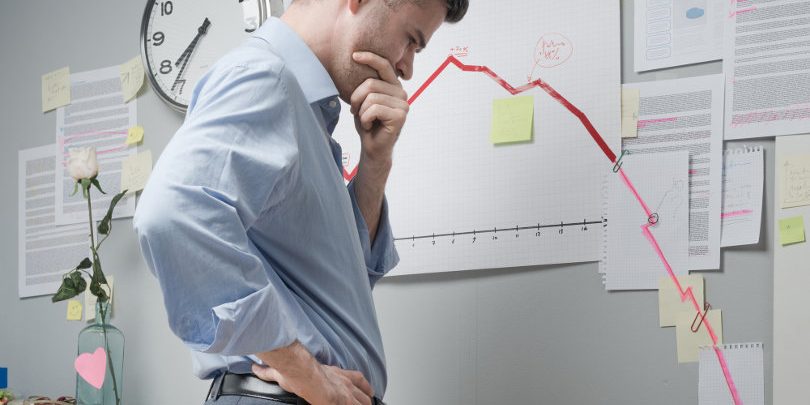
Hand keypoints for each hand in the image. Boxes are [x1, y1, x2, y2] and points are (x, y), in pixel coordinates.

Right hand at [253, 342, 374, 404]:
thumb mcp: (283, 372)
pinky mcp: (344, 402)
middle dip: (366, 398)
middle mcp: (344, 380)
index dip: (362, 385)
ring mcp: (347, 392)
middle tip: (367, 403)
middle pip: (365, 390)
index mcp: (334, 373)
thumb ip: (270, 372)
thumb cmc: (295, 372)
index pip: (355, 378)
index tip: (364, 390)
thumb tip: (256, 368)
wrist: (302, 373)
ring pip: (365, 402)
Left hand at [350, 51, 408, 165]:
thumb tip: (356, 61)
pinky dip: (365, 119)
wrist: (372, 148)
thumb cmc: (367, 123)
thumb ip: (366, 85)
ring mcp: (403, 104)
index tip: (354, 55)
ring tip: (365, 120)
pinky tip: (369, 126)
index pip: (384, 65)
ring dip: (361, 111)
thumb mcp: (363, 101)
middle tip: (356, 111)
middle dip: (357, 98)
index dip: (370, 58)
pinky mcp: (400, 116)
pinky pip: (374, 109)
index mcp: (393, 87)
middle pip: (371, 84)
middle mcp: (401, 93)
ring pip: (371, 97)